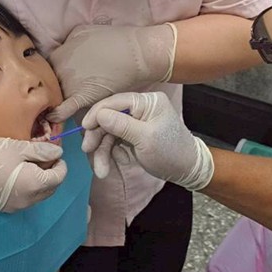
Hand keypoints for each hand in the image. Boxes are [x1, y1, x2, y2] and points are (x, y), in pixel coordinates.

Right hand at [0, 131, 66, 211]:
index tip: (55, 154)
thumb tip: (58, 153)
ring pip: (38, 195)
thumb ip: (41, 151)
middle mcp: (27, 200)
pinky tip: (16, 174)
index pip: (58, 177)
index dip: (60, 165)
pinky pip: (24, 199)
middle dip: (51, 174)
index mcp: (34, 184)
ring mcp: (15, 206)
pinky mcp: (4, 208)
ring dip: (40, 182)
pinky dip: (27, 188)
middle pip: (50, 189)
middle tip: (44, 158)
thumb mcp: (18, 147)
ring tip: (29, 165)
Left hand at [47, 23, 175, 122]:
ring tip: (53, 106)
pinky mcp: (82, 97)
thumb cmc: (113, 39)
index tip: (52, 79)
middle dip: (50, 88)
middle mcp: (60, 69)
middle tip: (55, 93)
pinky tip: (53, 118)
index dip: (47, 75)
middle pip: (47, 83)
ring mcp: (70, 84)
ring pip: (54, 97)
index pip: (44, 69)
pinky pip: (63, 110)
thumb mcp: (82, 31)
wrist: (135, 53)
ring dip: (54, 101)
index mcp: (59, 54)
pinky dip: (57, 115)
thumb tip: (62, 53)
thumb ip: (66, 43)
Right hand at [81, 92, 212, 190]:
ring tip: (101, 170)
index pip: (116, 101)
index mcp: (148, 102)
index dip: (98, 113)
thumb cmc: (171, 153)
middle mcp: (141, 108)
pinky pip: (116, 141)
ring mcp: (137, 122)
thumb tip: (99, 114)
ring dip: (103, 151)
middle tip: (88, 150)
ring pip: (110, 132)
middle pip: (110, 117)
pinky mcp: (134, 135)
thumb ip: (121, 125)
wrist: (186, 170)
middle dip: (99, 137)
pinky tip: (115, 164)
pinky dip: (112, 154)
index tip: (85, 127)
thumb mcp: (145, 139)